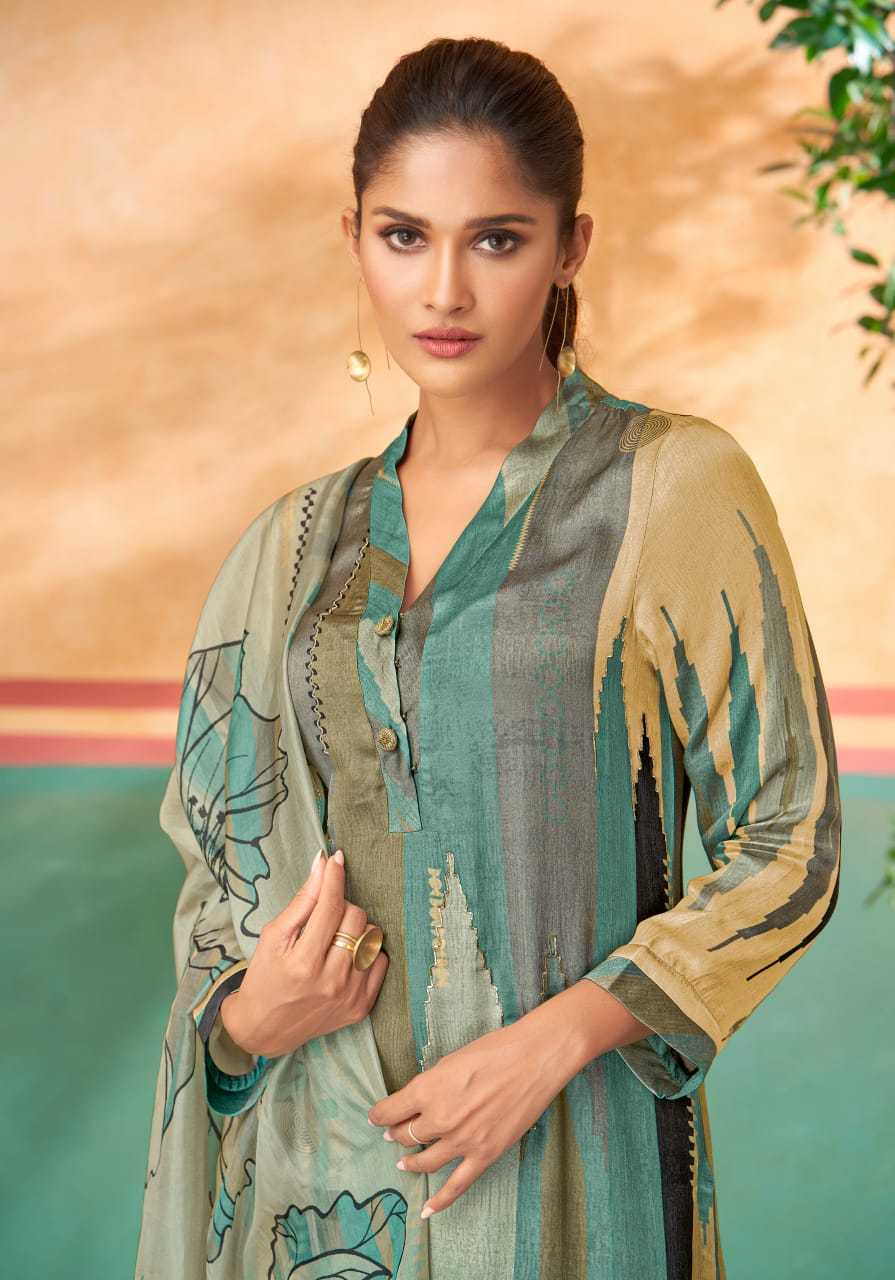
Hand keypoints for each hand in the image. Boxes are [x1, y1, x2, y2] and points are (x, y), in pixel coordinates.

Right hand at [223, 849, 388, 1057]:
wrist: (264, 1028)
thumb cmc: (265, 976)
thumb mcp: (274, 935)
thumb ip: (302, 901)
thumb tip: (322, 864)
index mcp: (304, 962)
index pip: (331, 907)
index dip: (335, 878)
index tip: (336, 859)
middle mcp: (332, 980)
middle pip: (356, 917)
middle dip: (341, 906)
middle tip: (324, 917)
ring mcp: (350, 996)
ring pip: (372, 936)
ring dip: (355, 930)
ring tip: (334, 940)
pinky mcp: (362, 1007)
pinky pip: (381, 960)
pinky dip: (367, 952)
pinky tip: (346, 957)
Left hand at [366, 1015, 583, 1219]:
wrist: (533, 1060)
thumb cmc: (494, 1050)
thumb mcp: (451, 1060)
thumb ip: (431, 1084)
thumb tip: (419, 1100)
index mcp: (427, 1089)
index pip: (390, 1111)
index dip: (379, 1115)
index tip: (376, 1117)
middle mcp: (440, 1118)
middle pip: (406, 1136)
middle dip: (396, 1134)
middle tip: (393, 1133)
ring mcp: (462, 1140)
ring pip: (425, 1161)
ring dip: (410, 1162)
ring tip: (403, 1162)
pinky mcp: (484, 1154)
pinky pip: (456, 1186)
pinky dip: (440, 1201)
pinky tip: (427, 1210)